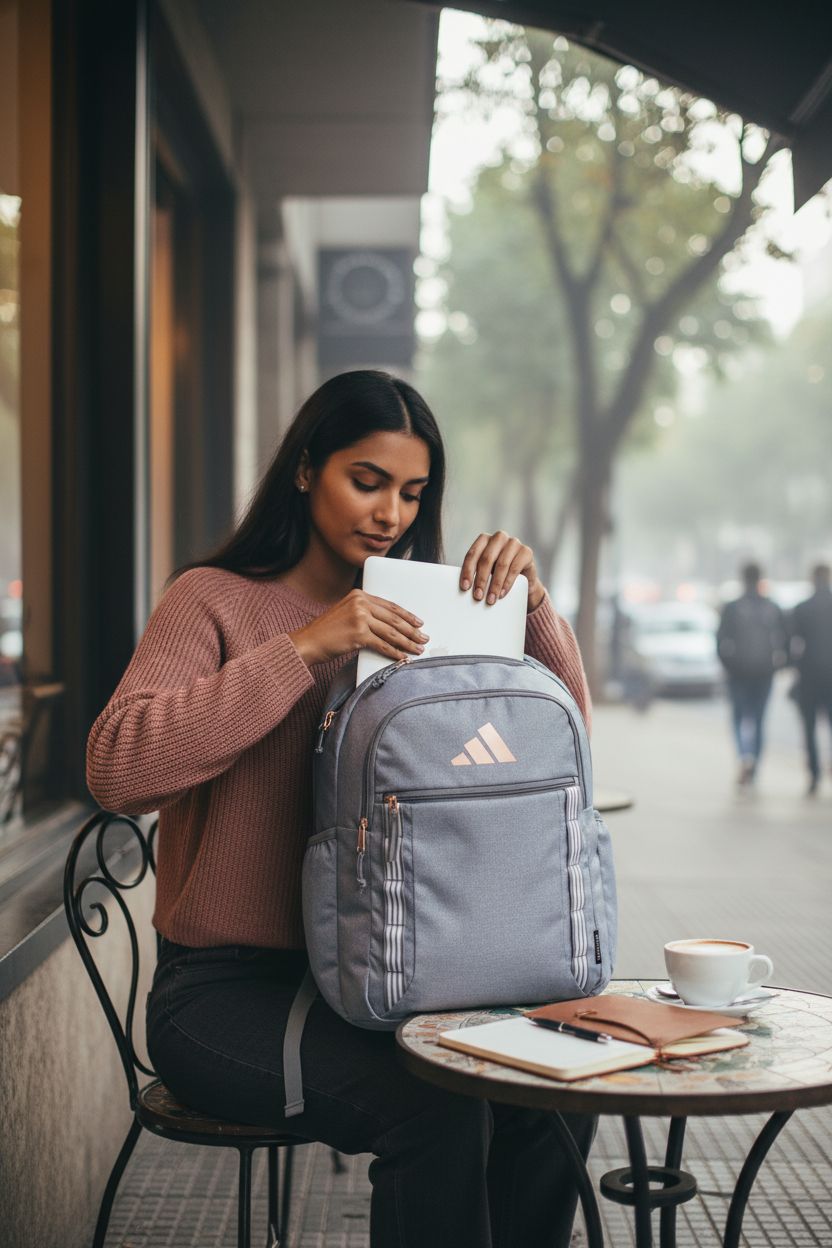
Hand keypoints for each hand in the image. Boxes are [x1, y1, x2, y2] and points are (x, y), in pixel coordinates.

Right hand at [289, 590, 428, 666]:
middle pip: (393, 618)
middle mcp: (360, 603)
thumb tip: (390, 625)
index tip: (418, 623)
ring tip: (418, 649)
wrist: (308, 642)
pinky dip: (394, 652)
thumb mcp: (345, 613)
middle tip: (423, 638)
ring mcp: (359, 617)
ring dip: (407, 642)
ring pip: (391, 632)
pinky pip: (382, 644)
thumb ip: (364, 613)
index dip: (406, 615)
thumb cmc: (327, 632)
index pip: (389, 605)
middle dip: (411, 630)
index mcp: (359, 594)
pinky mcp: (358, 633)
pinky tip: (402, 657)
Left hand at [459, 531, 545, 610]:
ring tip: (490, 600)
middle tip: (478, 596)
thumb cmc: (498, 574)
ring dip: (494, 584)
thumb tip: (463, 590)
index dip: (467, 571)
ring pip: (501, 564)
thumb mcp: (485, 571)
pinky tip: (502, 594)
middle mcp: (499, 537)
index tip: (465, 587)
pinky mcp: (526, 552)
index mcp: (484, 539)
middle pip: (487, 559)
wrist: (523, 579)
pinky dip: (507, 583)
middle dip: (481, 579)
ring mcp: (514, 543)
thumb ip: (475, 574)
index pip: (472, 554)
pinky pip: (515, 568)